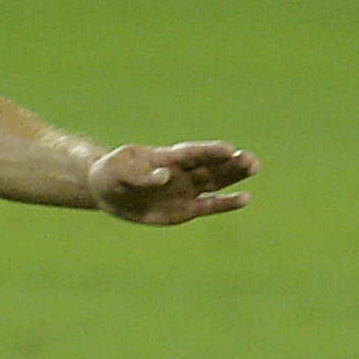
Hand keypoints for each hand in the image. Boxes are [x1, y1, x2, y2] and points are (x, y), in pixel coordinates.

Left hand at [87, 141, 259, 223]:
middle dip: (230, 163)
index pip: (191, 153)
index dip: (209, 151)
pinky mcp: (185, 209)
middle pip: (210, 166)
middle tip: (251, 159)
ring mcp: (185, 190)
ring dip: (234, 176)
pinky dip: (226, 203)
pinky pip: (209, 205)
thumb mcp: (117, 171)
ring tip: (254, 167)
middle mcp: (180, 172)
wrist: (105, 191)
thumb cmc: (110, 174)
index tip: (228, 149)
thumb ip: (140, 174)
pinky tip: (245, 198)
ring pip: (215, 182)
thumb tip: (164, 176)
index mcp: (165, 158)